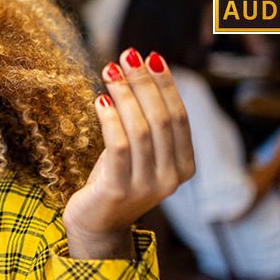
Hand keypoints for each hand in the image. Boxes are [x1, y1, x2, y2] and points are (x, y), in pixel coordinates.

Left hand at [63, 48, 194, 258]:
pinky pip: (118, 147)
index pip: (180, 116)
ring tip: (109, 71)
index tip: (150, 57)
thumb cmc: (114, 179)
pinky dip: (110, 119)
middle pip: (162, 119)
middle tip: (127, 55)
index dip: (166, 84)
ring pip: (142, 130)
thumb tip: (141, 69)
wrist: (95, 224)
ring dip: (126, 95)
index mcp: (184, 166)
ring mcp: (147, 186)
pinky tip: (100, 100)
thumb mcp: (138, 150)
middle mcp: (171, 177)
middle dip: (145, 83)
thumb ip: (146, 121)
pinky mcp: (118, 190)